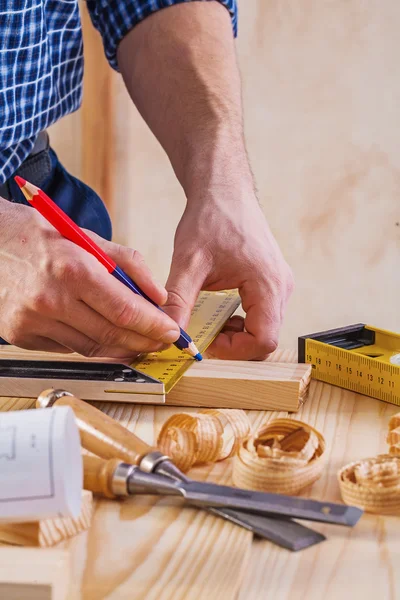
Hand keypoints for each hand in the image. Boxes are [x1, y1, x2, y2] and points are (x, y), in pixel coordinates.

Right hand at [0, 199, 179, 356]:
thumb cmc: (38, 236)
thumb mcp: (86, 237)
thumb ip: (128, 264)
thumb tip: (157, 295)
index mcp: (72, 270)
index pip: (125, 311)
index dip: (154, 326)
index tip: (171, 332)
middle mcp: (51, 300)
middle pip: (112, 335)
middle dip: (144, 342)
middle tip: (161, 341)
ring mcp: (33, 321)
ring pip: (92, 348)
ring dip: (121, 348)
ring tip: (138, 341)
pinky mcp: (21, 335)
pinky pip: (68, 347)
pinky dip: (90, 343)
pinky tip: (101, 334)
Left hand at [164, 188, 293, 359]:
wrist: (224, 189)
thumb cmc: (212, 217)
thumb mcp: (189, 262)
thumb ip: (178, 301)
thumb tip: (167, 335)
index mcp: (268, 285)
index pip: (264, 340)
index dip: (234, 351)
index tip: (206, 342)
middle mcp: (281, 288)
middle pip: (266, 338)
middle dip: (234, 345)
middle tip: (204, 335)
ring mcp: (279, 285)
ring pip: (264, 329)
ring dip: (237, 335)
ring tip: (208, 323)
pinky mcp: (271, 282)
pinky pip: (262, 315)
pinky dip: (241, 323)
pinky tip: (218, 313)